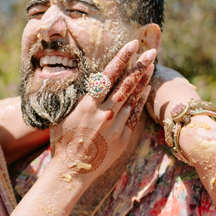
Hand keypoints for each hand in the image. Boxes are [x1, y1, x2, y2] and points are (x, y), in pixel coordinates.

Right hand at [50, 42, 155, 181]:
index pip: (108, 75)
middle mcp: (104, 113)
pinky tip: (147, 89)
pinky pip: (134, 115)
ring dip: (142, 80)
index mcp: (88, 105)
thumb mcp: (65, 115)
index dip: (122, 58)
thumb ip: (80, 98)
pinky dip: (140, 101)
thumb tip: (89, 81)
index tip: (133, 44)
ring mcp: (115, 126)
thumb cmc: (63, 141)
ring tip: (152, 65)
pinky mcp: (122, 138)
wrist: (72, 171)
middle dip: (140, 65)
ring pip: (133, 98)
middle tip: (152, 50)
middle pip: (126, 84)